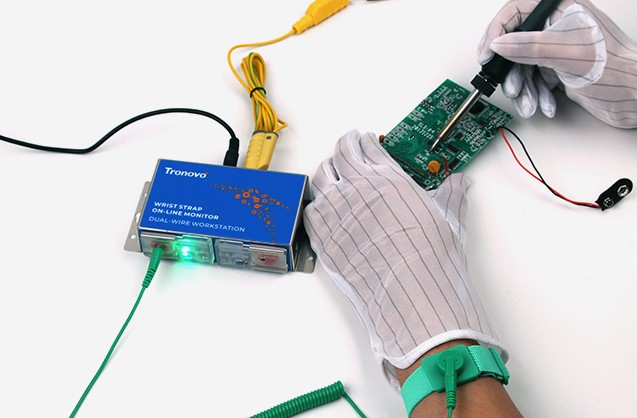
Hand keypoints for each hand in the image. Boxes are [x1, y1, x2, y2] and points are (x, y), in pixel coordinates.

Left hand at [303, 130, 504, 387]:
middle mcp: (357, 189)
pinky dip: (316, 204)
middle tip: (346, 144)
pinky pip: (312, 211)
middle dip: (344, 145)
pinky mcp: (324, 237)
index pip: (369, 147)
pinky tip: (321, 206)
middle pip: (341, 155)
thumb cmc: (430, 256)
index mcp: (388, 178)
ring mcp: (336, 212)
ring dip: (326, 170)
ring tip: (330, 170)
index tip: (365, 139)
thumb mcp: (449, 219)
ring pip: (321, 178)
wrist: (409, 290)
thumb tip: (459, 183)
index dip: (365, 140)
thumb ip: (451, 196)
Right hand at [477, 0, 636, 127]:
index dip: (496, 33)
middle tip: (513, 87)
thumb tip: (500, 44)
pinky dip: (536, 95)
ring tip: (530, 103)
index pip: (516, 12)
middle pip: (515, 44)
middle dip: (513, 72)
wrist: (635, 97)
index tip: (488, 55)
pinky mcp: (559, 67)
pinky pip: (535, 80)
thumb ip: (529, 47)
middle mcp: (558, 26)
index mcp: (562, 9)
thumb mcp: (566, 55)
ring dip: (525, 90)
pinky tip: (545, 104)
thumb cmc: (617, 69)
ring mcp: (558, 47)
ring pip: (523, 66)